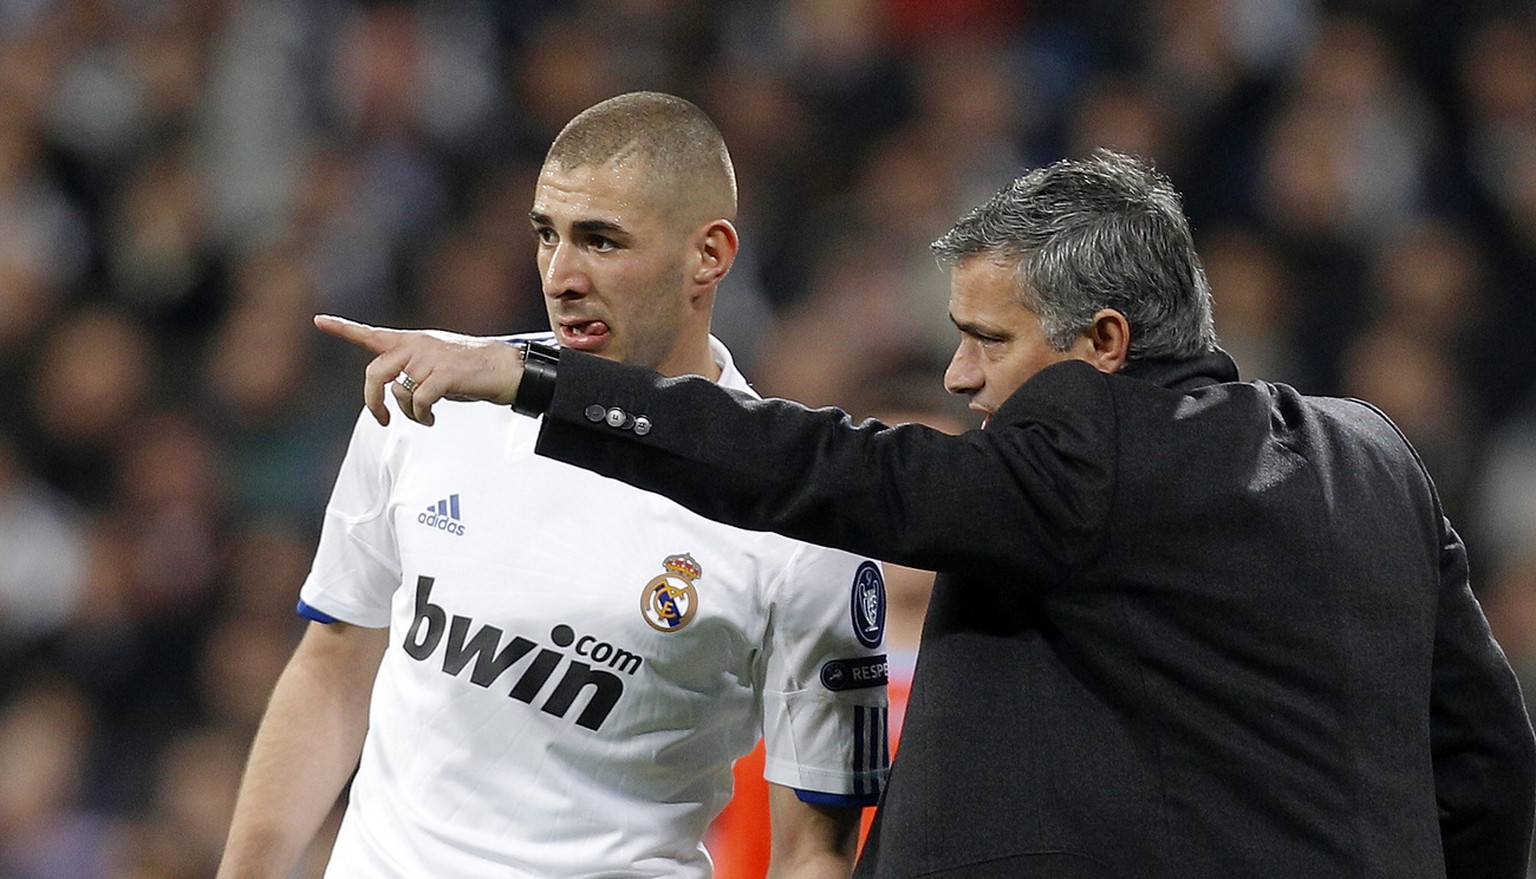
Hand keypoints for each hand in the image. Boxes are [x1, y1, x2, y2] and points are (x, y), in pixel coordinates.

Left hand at [313, 314, 524, 426]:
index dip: (343, 328)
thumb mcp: (435, 363)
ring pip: (400, 393)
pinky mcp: (444, 374)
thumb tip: (397, 393)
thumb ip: (412, 369)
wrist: (504, 368)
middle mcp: (416, 345)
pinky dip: (422, 416)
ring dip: (410, 413)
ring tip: (425, 417)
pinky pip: (420, 402)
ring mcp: (430, 358)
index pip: (371, 334)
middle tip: (383, 420)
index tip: (318, 320)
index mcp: (412, 340)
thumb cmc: (470, 370)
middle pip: (375, 373)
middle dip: (373, 402)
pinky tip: (431, 418)